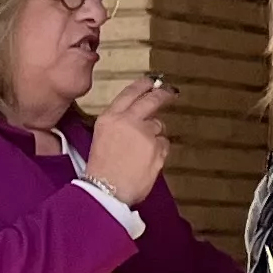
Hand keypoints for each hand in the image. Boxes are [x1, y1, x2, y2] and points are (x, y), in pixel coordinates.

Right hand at [86, 78, 172, 204]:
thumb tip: (139, 118)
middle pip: (151, 100)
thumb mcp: (102, 138)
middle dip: (163, 95)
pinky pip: (164, 144)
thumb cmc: (102, 169)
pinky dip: (159, 151)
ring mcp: (145, 134)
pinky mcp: (157, 148)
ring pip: (159, 126)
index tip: (152, 81)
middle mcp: (128, 121)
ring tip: (140, 153)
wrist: (106, 191)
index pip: (129, 93)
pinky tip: (146, 162)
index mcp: (110, 118)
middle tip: (171, 93)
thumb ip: (120, 124)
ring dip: (155, 136)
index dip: (143, 85)